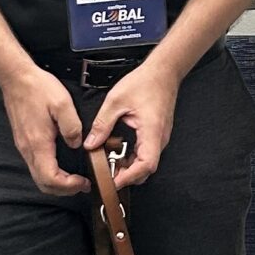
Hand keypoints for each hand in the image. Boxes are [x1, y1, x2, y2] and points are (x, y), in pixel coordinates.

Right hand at [0, 61, 86, 194]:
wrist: (16, 77)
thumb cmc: (38, 88)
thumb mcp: (63, 103)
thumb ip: (72, 127)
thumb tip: (76, 144)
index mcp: (38, 143)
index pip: (50, 179)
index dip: (68, 186)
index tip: (83, 181)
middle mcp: (28, 149)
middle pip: (43, 184)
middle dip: (64, 190)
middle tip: (82, 185)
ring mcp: (23, 146)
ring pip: (38, 177)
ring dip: (57, 182)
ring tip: (74, 178)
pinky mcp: (23, 141)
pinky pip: (35, 166)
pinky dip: (49, 173)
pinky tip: (61, 165)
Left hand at [86, 53, 179, 188]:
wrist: (162, 73)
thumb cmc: (144, 83)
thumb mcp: (115, 101)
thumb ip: (102, 124)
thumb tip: (91, 143)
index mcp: (151, 131)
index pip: (146, 165)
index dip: (130, 177)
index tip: (114, 181)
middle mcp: (159, 138)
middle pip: (146, 169)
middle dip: (128, 176)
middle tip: (108, 176)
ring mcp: (160, 138)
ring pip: (146, 163)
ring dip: (130, 168)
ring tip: (110, 166)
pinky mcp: (156, 135)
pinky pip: (146, 153)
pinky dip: (133, 158)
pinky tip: (119, 154)